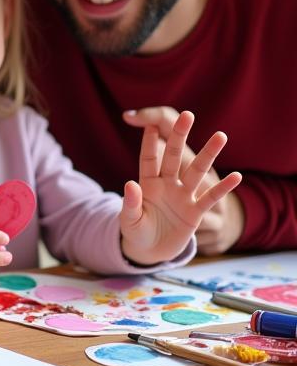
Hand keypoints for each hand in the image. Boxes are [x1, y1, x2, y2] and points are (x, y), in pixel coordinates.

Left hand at [120, 110, 242, 264]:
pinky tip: (236, 176)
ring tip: (220, 136)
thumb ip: (130, 203)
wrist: (151, 250)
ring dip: (208, 155)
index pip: (149, 159)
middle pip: (174, 157)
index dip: (149, 144)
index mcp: (147, 183)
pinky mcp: (195, 213)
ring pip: (197, 172)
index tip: (149, 124)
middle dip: (179, 137)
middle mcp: (167, 185)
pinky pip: (210, 198)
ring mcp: (183, 197)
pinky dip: (223, 188)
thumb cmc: (136, 231)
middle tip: (187, 115)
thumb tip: (130, 184)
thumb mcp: (129, 220)